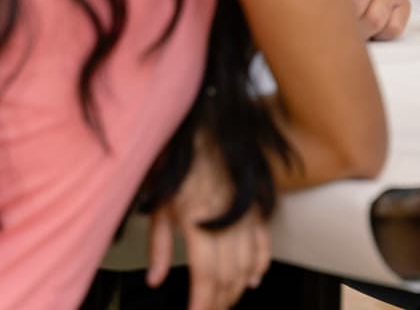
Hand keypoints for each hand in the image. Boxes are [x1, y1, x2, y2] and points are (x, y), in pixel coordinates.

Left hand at [146, 138, 269, 309]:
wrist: (208, 128)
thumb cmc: (181, 162)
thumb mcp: (158, 203)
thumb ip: (158, 245)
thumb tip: (155, 278)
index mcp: (198, 220)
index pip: (205, 276)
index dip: (202, 303)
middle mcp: (225, 220)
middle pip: (228, 276)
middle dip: (219, 301)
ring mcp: (244, 214)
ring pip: (247, 264)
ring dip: (237, 289)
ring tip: (225, 302)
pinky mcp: (256, 207)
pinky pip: (264, 242)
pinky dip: (260, 264)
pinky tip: (253, 279)